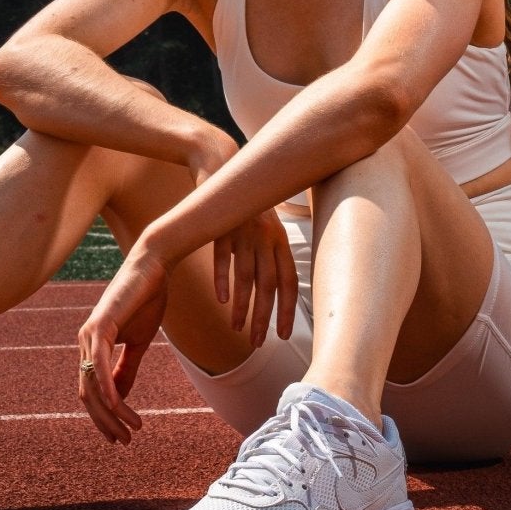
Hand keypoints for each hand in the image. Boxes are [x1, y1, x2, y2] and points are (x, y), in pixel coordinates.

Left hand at [76, 244, 170, 443]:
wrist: (154, 267)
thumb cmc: (147, 300)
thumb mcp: (138, 343)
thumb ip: (127, 370)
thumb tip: (119, 399)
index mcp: (92, 346)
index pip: (90, 391)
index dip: (102, 416)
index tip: (120, 434)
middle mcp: (85, 342)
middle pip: (87, 395)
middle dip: (104, 422)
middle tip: (124, 442)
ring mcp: (89, 334)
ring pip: (92, 386)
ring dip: (111, 414)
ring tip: (131, 430)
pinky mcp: (100, 327)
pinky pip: (101, 367)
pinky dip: (110, 391)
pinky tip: (121, 409)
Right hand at [211, 208, 299, 347]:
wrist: (222, 167)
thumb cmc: (245, 206)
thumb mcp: (265, 227)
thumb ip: (270, 254)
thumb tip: (273, 290)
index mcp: (279, 241)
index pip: (288, 282)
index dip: (288, 309)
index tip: (283, 334)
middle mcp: (265, 238)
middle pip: (268, 285)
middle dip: (264, 317)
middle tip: (258, 342)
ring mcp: (244, 233)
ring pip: (246, 277)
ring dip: (242, 307)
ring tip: (238, 328)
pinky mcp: (222, 228)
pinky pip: (222, 258)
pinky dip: (222, 280)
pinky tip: (221, 300)